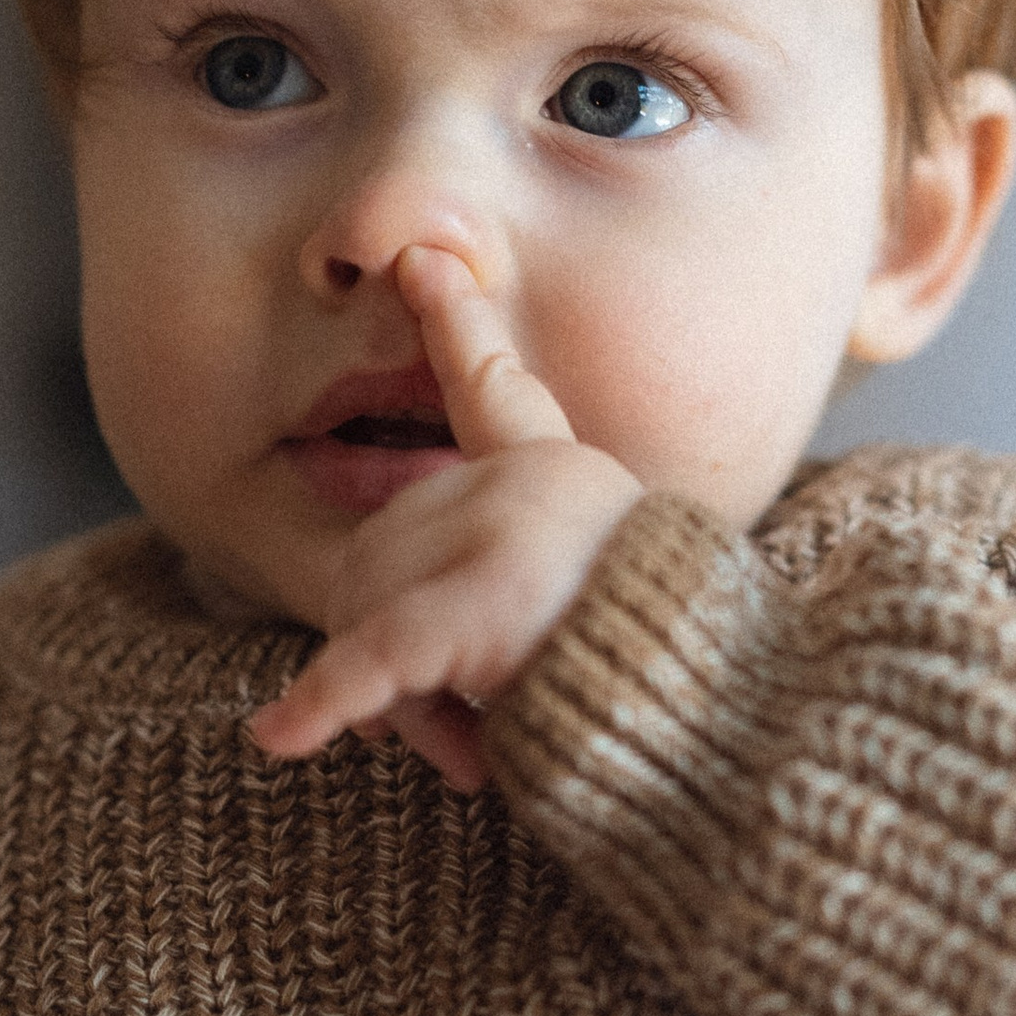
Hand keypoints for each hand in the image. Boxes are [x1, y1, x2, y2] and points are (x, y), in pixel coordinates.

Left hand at [248, 247, 642, 789]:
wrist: (735, 722)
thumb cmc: (671, 689)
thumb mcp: (594, 618)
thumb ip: (499, 604)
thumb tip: (380, 677)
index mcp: (567, 478)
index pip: (498, 388)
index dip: (458, 323)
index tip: (421, 258)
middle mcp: (530, 485)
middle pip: (380, 560)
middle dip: (399, 663)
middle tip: (469, 746)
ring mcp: (502, 534)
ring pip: (370, 620)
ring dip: (406, 713)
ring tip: (485, 757)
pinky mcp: (478, 605)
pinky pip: (369, 661)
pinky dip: (322, 704)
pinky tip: (280, 734)